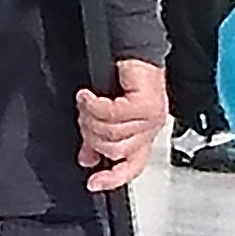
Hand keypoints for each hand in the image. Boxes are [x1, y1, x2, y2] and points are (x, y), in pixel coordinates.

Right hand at [76, 56, 165, 191]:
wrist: (134, 52)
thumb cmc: (123, 80)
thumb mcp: (106, 116)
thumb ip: (96, 140)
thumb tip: (86, 159)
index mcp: (142, 138)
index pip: (131, 168)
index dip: (112, 179)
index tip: (92, 183)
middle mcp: (149, 131)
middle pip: (113, 150)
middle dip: (91, 135)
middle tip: (83, 116)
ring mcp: (151, 119)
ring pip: (111, 133)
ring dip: (90, 117)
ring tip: (86, 102)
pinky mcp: (147, 104)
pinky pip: (113, 114)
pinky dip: (94, 105)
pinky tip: (88, 96)